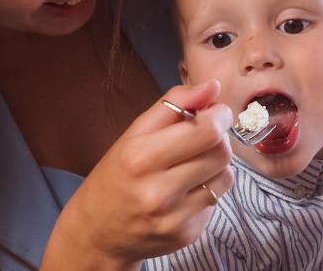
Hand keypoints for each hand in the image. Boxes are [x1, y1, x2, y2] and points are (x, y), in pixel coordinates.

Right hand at [40, 80, 234, 269]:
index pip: (206, 130)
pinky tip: (185, 191)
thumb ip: (173, 104)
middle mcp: (158, 191)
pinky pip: (216, 202)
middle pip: (221, 152)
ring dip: (217, 165)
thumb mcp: (133, 134)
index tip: (214, 112)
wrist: (96, 235)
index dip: (219, 116)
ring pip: (226, 177)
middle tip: (203, 137)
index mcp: (141, 157)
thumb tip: (213, 86)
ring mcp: (174, 218)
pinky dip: (207, 190)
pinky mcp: (186, 236)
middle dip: (219, 138)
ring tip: (193, 164)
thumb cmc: (115, 176)